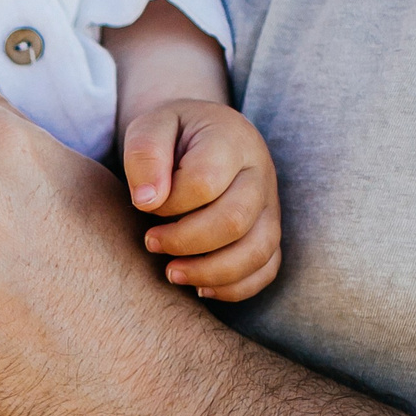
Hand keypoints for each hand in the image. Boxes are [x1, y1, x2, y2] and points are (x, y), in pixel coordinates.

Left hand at [121, 97, 282, 300]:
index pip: (204, 182)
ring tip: (172, 273)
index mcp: (231, 141)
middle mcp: (260, 174)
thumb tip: (147, 201)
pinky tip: (199, 287)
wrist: (203, 134)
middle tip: (151, 242)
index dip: (169, 203)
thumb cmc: (173, 134)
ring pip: (257, 252)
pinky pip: (266, 270)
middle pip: (234, 221)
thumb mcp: (150, 126)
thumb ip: (144, 154)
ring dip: (209, 273)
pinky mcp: (268, 232)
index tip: (145, 204)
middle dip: (185, 242)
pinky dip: (234, 288)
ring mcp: (270, 206)